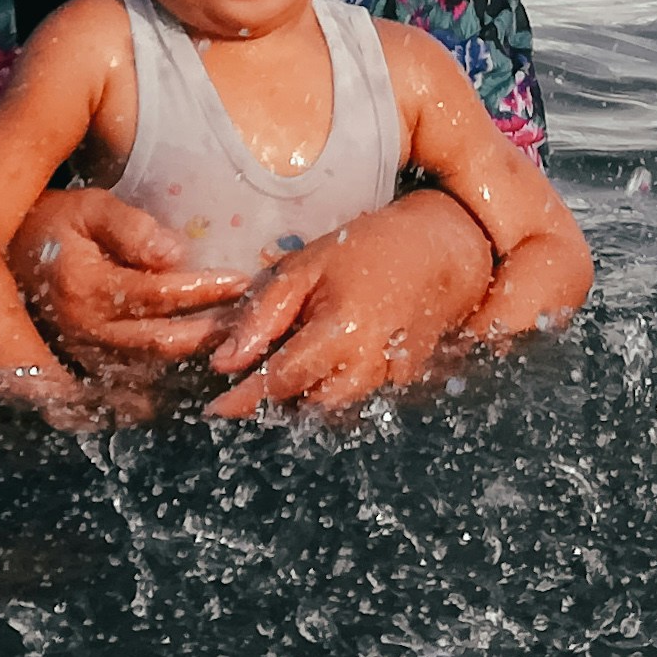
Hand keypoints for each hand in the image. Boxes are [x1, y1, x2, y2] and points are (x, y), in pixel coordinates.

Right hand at [10, 187, 254, 380]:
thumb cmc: (52, 225)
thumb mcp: (89, 208)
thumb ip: (131, 228)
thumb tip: (176, 253)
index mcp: (85, 286)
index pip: (158, 294)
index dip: (204, 290)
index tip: (241, 281)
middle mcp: (81, 331)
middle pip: (159, 344)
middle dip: (210, 336)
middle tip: (252, 325)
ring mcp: (76, 360)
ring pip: (147, 376)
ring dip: (192, 370)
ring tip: (233, 354)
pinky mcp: (75, 377)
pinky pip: (124, 398)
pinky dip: (160, 396)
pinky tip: (192, 387)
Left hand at [205, 191, 495, 420]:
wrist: (442, 250)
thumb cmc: (367, 248)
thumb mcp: (306, 266)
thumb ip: (264, 314)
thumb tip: (225, 361)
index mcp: (340, 332)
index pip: (280, 382)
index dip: (243, 398)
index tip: (214, 408)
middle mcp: (368, 365)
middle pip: (306, 406)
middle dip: (277, 397)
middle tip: (255, 376)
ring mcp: (390, 379)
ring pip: (332, 407)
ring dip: (306, 395)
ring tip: (292, 363)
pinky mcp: (403, 382)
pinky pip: (357, 397)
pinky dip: (335, 386)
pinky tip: (329, 358)